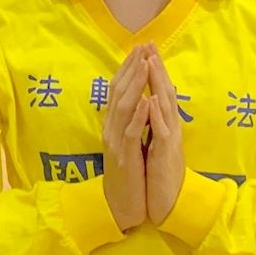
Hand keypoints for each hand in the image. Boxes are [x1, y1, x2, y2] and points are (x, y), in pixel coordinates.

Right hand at [102, 45, 149, 230]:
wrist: (121, 206)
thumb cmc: (129, 175)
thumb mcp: (129, 144)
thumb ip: (130, 122)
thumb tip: (137, 99)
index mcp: (113, 125)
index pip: (118, 90)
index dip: (128, 69)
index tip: (139, 50)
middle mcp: (110, 129)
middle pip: (118, 92)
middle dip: (132, 69)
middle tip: (142, 48)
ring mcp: (115, 142)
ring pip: (123, 107)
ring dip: (135, 85)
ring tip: (145, 65)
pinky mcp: (124, 157)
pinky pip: (131, 132)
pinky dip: (138, 115)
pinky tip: (145, 101)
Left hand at [145, 44, 185, 224]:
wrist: (168, 203)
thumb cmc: (160, 173)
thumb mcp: (154, 144)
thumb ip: (153, 123)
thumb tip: (147, 103)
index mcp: (165, 124)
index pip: (159, 92)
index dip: (153, 70)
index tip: (145, 49)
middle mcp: (170, 127)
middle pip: (165, 92)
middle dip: (157, 68)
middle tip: (150, 45)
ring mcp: (170, 140)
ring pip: (165, 106)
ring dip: (158, 83)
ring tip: (151, 62)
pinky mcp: (166, 155)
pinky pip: (161, 132)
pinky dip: (156, 115)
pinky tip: (152, 100)